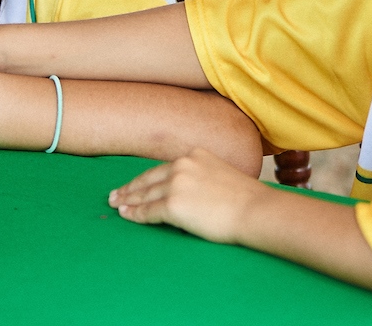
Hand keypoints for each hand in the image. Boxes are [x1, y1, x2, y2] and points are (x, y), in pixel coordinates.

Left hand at [108, 148, 264, 244]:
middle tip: (116, 195)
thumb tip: (192, 191)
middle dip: (131, 187)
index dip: (146, 178)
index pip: (163, 169)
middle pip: (149, 179)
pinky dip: (135, 214)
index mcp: (195, 155)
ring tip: (117, 205)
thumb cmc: (246, 199)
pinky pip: (148, 211)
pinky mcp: (173, 205)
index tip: (134, 183)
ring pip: (145, 194)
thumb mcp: (222, 174)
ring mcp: (176, 185)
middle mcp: (182, 166)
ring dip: (129, 200)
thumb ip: (203, 176)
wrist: (255, 210)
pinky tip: (127, 215)